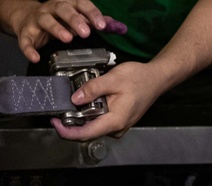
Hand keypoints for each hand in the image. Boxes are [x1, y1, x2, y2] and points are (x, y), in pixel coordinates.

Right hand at [10, 0, 122, 62]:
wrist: (25, 15)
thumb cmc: (56, 18)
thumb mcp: (75, 16)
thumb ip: (94, 21)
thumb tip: (117, 26)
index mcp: (67, 3)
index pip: (82, 4)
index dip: (92, 13)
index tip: (102, 26)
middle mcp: (52, 8)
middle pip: (64, 9)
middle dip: (75, 19)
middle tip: (86, 32)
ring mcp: (38, 18)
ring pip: (46, 20)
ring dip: (57, 28)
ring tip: (67, 38)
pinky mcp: (25, 32)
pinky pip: (25, 40)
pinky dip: (29, 49)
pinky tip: (35, 57)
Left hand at [49, 61, 165, 140]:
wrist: (156, 78)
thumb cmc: (138, 78)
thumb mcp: (113, 79)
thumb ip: (93, 89)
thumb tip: (74, 99)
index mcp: (115, 121)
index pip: (85, 134)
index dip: (66, 131)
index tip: (54, 121)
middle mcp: (116, 128)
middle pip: (87, 132)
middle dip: (70, 122)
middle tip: (58, 108)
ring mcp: (118, 125)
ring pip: (93, 126)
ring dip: (80, 116)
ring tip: (71, 99)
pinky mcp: (118, 120)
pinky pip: (99, 120)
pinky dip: (90, 112)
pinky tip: (86, 99)